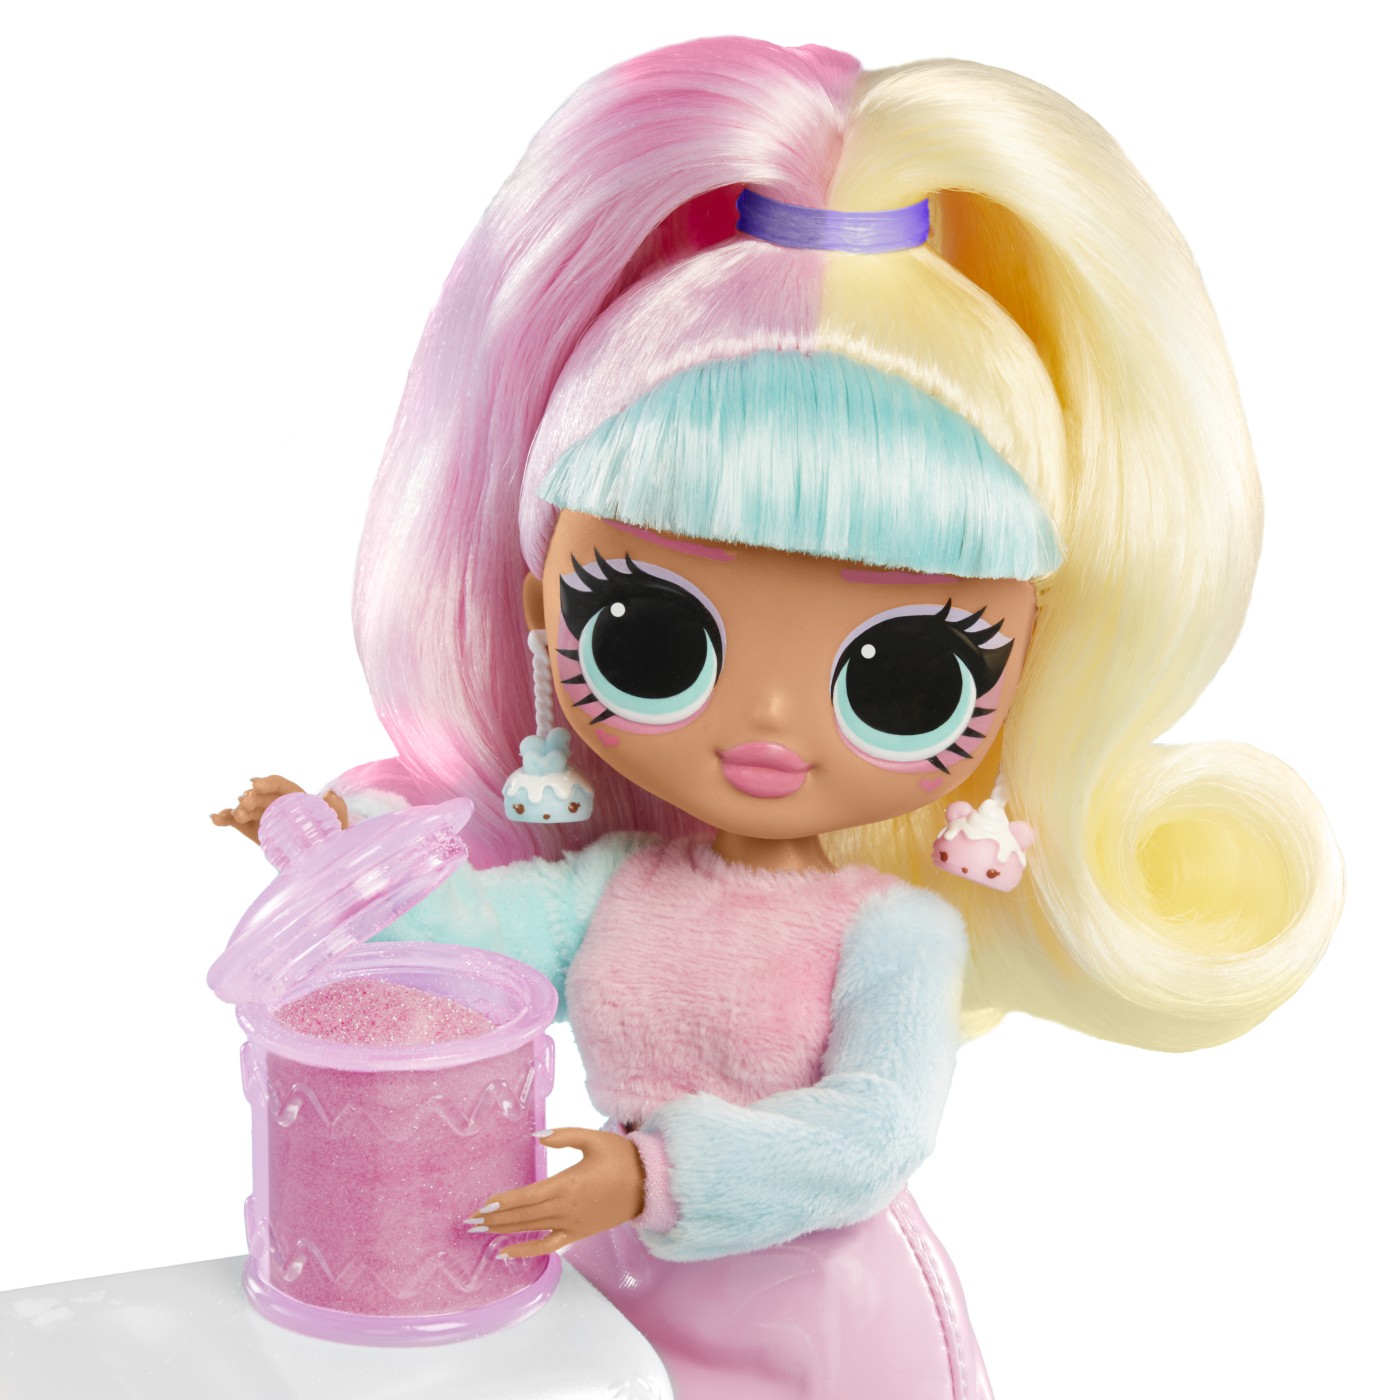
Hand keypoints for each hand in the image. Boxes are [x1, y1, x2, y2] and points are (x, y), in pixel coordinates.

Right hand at [210, 775, 348, 843]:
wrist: (323, 861)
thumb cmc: (333, 840)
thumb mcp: (340, 825)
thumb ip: (337, 809)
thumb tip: (329, 794)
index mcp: (297, 798)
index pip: (279, 785)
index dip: (266, 782)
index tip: (255, 784)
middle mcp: (279, 805)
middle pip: (260, 797)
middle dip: (250, 798)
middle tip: (244, 804)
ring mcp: (266, 818)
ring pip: (247, 809)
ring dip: (237, 810)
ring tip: (233, 815)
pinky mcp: (256, 832)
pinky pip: (239, 824)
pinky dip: (226, 820)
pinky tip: (215, 818)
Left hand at [472, 1128, 645, 1258]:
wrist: (649, 1184)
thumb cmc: (621, 1158)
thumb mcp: (593, 1139)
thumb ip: (563, 1136)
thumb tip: (538, 1137)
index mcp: (567, 1184)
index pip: (527, 1196)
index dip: (504, 1202)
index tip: (483, 1205)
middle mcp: (566, 1208)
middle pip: (523, 1216)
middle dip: (495, 1219)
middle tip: (469, 1222)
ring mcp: (571, 1224)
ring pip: (531, 1230)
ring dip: (504, 1232)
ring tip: (480, 1232)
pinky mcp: (578, 1233)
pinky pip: (548, 1246)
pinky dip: (526, 1251)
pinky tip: (506, 1252)